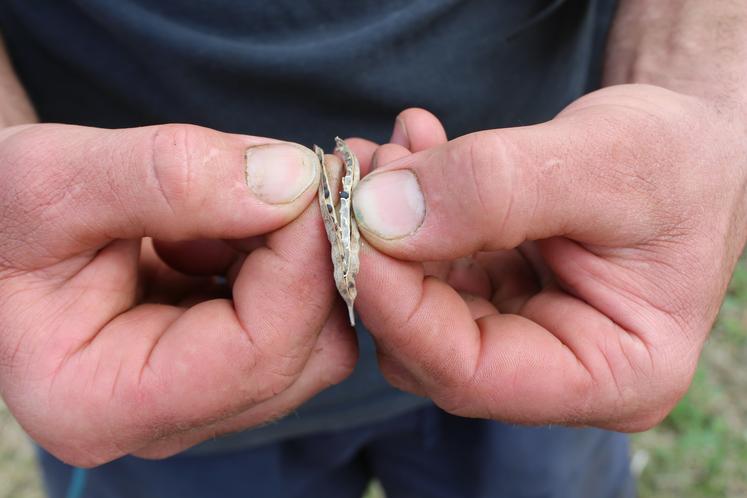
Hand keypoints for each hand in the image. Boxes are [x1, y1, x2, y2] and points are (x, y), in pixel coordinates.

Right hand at [0, 123, 356, 465]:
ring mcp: (198, 398)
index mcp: (100, 403)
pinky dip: (286, 259)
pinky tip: (234, 222)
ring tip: (238, 198)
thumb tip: (292, 179)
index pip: (258, 354)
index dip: (302, 261)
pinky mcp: (220, 365)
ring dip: (299, 255)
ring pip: (313, 337)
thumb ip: (169, 177)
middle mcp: (161, 421)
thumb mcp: (55, 180)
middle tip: (294, 174)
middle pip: (304, 357)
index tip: (308, 178)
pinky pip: (296, 318)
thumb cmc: (4, 215)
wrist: (2, 233)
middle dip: (314, 258)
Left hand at [352, 85, 746, 430]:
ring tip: (386, 152)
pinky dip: (413, 209)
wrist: (693, 145)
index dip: (398, 307)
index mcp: (613, 375)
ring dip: (390, 226)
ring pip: (422, 303)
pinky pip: (435, 264)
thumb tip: (379, 214)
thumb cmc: (681, 160)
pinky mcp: (501, 296)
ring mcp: (525, 334)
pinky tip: (412, 148)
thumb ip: (496, 189)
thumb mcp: (607, 163)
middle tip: (359, 174)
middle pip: (433, 345)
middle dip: (385, 260)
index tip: (352, 229)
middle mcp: (561, 370)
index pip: (471, 371)